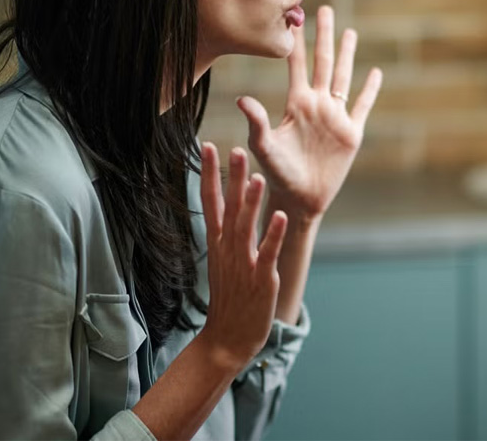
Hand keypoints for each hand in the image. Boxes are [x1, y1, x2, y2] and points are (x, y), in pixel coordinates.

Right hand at [195, 142, 287, 372]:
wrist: (226, 340)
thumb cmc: (229, 299)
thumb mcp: (223, 262)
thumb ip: (226, 234)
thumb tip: (230, 207)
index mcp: (218, 244)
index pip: (210, 202)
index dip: (209, 174)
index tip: (207, 146)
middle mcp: (228, 250)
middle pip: (228, 207)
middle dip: (232, 178)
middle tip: (237, 148)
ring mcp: (243, 264)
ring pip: (246, 227)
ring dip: (251, 202)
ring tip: (257, 176)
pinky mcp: (260, 279)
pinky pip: (266, 253)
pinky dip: (272, 235)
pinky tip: (280, 216)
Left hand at [236, 5, 382, 220]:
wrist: (300, 197)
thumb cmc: (277, 174)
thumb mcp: (265, 147)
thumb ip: (257, 123)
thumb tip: (242, 100)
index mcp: (296, 103)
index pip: (296, 65)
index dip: (297, 41)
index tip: (297, 17)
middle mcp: (317, 104)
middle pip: (322, 62)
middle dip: (324, 36)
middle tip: (325, 9)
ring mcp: (335, 116)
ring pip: (343, 77)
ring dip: (347, 54)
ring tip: (350, 31)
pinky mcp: (351, 132)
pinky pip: (363, 105)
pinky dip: (370, 89)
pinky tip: (375, 73)